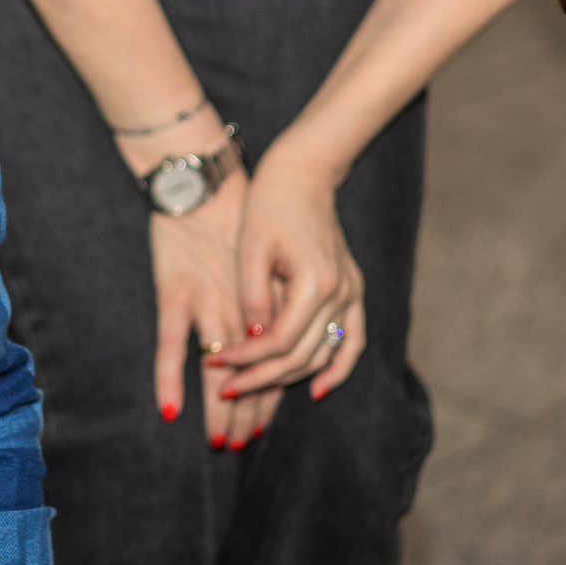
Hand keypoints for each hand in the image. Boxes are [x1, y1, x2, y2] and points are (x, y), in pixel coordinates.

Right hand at [150, 170, 268, 446]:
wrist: (203, 179)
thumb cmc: (236, 213)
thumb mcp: (265, 256)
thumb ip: (274, 295)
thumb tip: (278, 336)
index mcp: (265, 300)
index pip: (276, 360)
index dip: (270, 394)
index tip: (262, 425)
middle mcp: (242, 306)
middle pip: (252, 372)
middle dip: (248, 413)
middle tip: (240, 444)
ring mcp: (207, 302)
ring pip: (219, 370)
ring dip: (221, 410)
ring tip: (220, 442)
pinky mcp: (174, 292)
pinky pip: (170, 346)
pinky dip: (170, 379)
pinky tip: (171, 412)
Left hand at [206, 131, 365, 413]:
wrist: (302, 174)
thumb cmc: (268, 205)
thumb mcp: (249, 249)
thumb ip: (253, 297)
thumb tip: (252, 340)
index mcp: (316, 282)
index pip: (279, 341)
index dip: (245, 359)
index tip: (213, 363)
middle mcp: (341, 292)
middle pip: (302, 356)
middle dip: (260, 377)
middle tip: (225, 389)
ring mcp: (351, 293)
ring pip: (324, 355)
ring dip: (288, 377)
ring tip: (252, 387)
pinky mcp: (352, 291)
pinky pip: (352, 341)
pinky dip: (338, 367)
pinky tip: (316, 389)